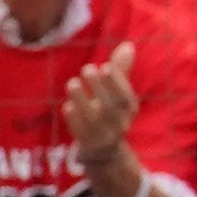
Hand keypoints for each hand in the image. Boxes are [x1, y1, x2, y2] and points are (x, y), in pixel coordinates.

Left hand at [61, 42, 143, 177]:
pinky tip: (67, 106)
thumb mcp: (117, 94)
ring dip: (83, 100)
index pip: (126, 96)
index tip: (105, 66)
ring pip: (94, 121)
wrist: (104, 151)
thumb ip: (120, 71)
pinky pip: (81, 134)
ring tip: (72, 83)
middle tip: (86, 68)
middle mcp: (119, 124)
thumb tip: (127, 45)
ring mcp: (104, 136)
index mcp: (129, 110)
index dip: (117, 82)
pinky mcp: (88, 146)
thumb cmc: (109, 113)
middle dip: (100, 87)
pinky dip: (75, 120)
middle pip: (112, 108)